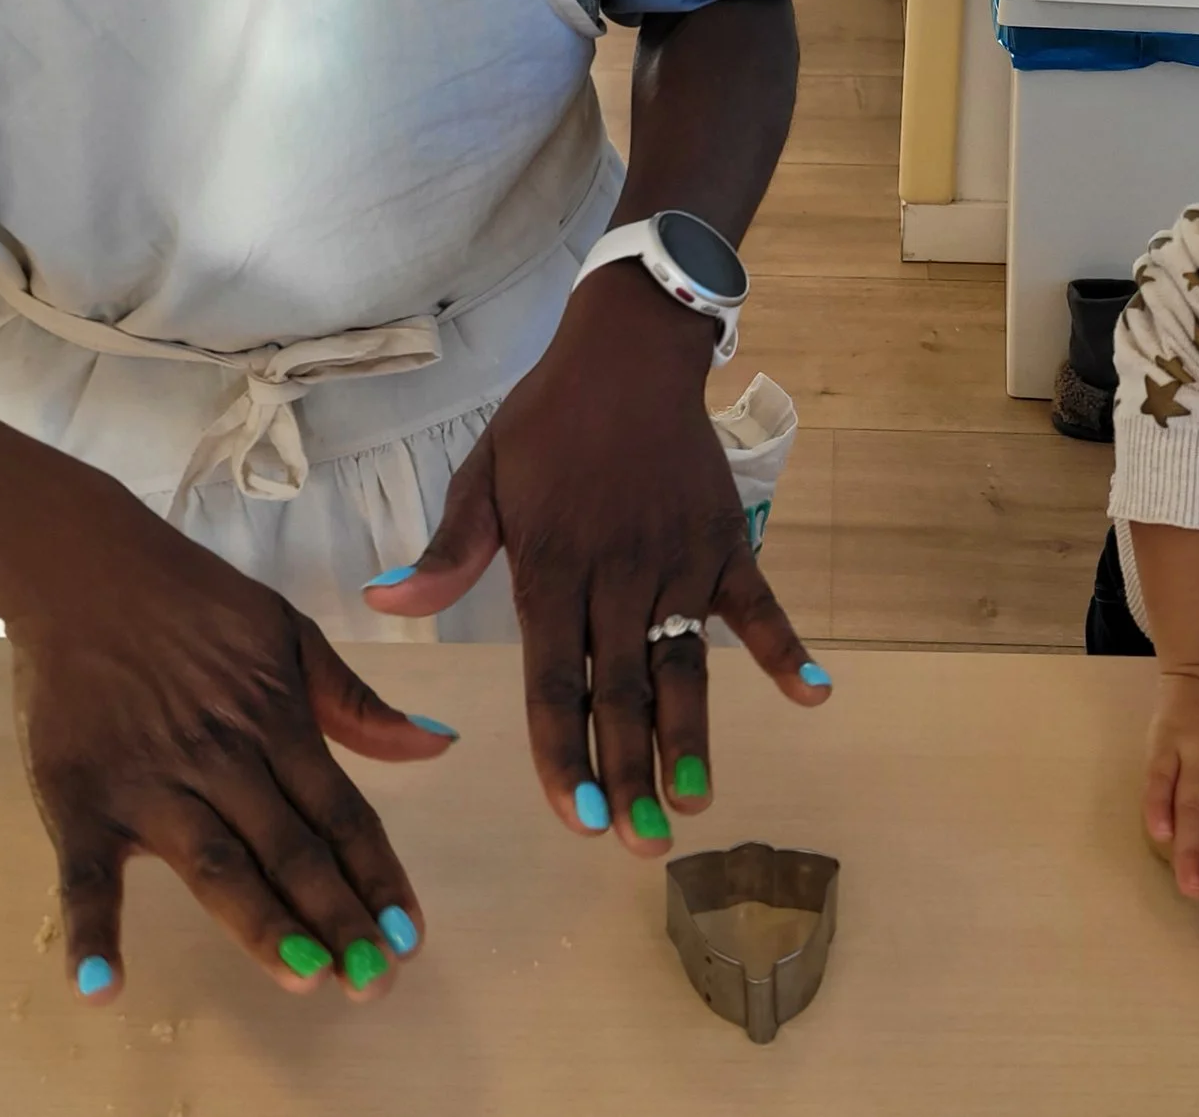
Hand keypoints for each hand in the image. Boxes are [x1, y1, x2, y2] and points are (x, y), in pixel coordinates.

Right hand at [1, 496, 455, 1003]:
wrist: (83, 566)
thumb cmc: (194, 602)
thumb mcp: (291, 634)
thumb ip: (358, 703)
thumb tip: (438, 743)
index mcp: (277, 723)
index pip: (342, 813)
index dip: (379, 876)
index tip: (412, 935)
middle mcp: (222, 760)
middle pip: (291, 851)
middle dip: (339, 919)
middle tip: (377, 982)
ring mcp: (150, 783)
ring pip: (216, 867)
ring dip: (262, 926)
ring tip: (308, 978)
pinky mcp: (80, 798)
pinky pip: (83, 875)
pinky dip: (91, 932)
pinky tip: (105, 988)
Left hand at [364, 261, 827, 850]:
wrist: (627, 352)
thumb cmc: (547, 421)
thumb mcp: (484, 475)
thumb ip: (450, 551)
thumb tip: (385, 603)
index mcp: (552, 567)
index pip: (553, 680)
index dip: (562, 753)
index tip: (573, 817)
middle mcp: (617, 575)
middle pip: (622, 691)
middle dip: (628, 774)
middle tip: (640, 845)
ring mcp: (677, 562)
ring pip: (685, 665)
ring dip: (692, 737)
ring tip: (696, 801)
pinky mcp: (724, 543)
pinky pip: (758, 604)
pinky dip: (786, 647)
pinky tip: (813, 695)